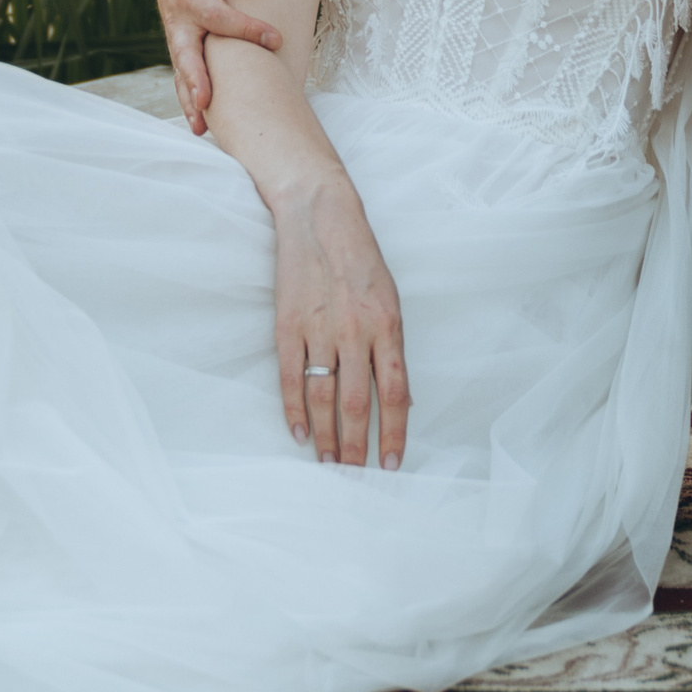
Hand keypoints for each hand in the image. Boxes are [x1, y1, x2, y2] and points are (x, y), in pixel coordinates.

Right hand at [157, 0, 282, 133]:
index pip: (218, 16)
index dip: (246, 29)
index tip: (276, 40)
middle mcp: (178, 18)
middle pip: (186, 51)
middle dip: (195, 76)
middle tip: (206, 100)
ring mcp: (177, 37)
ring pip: (182, 70)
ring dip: (190, 97)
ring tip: (201, 126)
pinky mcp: (181, 49)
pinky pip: (183, 76)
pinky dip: (188, 99)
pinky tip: (200, 124)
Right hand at [272, 176, 409, 469]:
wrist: (319, 215)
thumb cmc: (360, 258)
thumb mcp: (390, 298)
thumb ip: (393, 347)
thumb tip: (403, 399)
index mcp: (387, 324)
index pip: (396, 392)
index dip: (394, 432)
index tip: (391, 464)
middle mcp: (355, 331)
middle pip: (358, 403)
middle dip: (358, 446)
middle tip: (355, 476)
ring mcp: (319, 328)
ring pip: (324, 397)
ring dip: (327, 436)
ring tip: (329, 464)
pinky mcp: (288, 325)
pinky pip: (291, 377)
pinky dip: (294, 410)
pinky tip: (300, 433)